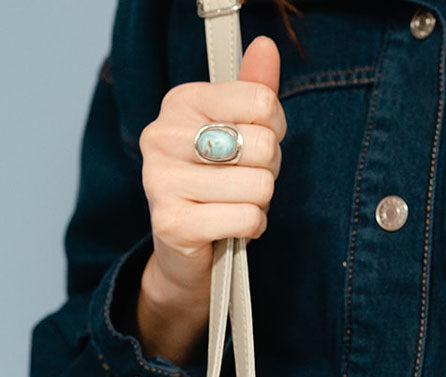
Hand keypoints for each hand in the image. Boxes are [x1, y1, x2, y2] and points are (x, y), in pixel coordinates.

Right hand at [132, 35, 285, 364]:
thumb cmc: (219, 187)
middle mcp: (163, 135)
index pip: (261, 102)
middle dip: (269, 173)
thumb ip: (254, 91)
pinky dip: (252, 229)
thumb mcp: (238, 133)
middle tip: (245, 184)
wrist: (186, 253)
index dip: (275, 132)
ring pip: (260, 187)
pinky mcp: (173, 223)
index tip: (254, 149)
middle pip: (264, 146)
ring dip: (260, 204)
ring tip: (235, 206)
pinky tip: (232, 229)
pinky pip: (248, 219)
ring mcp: (162, 180)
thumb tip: (266, 47)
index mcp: (181, 102)